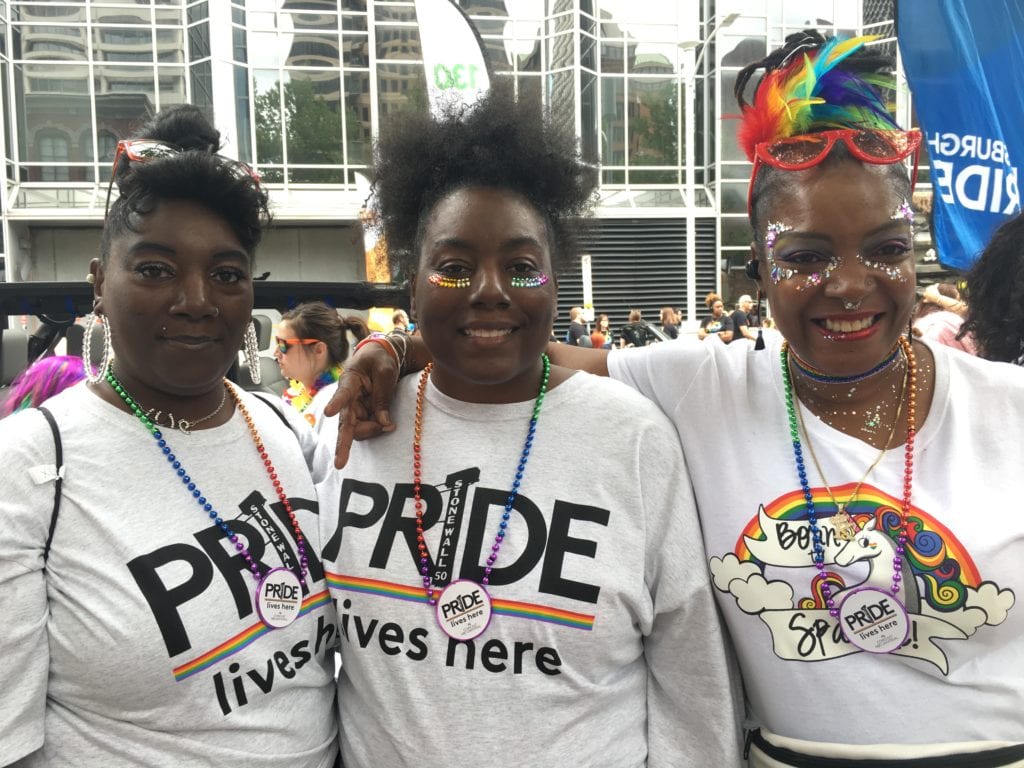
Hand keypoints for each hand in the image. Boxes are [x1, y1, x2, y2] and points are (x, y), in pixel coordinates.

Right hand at [324, 343, 398, 466]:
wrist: (377, 358)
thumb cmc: (379, 361)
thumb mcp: (385, 371)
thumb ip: (383, 395)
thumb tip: (383, 423)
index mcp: (350, 381)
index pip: (342, 393)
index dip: (336, 403)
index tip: (328, 412)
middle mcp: (347, 398)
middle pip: (344, 423)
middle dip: (345, 441)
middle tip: (357, 449)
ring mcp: (353, 408)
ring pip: (355, 430)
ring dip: (371, 431)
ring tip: (389, 425)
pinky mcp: (361, 414)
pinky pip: (366, 429)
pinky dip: (376, 430)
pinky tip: (387, 425)